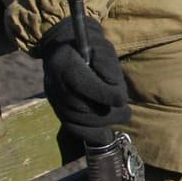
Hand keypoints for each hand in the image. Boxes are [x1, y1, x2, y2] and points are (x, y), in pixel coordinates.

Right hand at [33, 16, 128, 146]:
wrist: (62, 46)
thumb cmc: (88, 46)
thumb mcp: (101, 48)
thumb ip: (109, 68)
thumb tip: (118, 95)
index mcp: (65, 64)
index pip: (84, 86)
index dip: (106, 95)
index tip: (122, 100)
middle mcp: (55, 84)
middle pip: (82, 107)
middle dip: (108, 112)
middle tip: (126, 112)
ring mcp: (54, 98)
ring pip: (79, 119)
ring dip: (102, 122)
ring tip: (120, 117)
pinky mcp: (57, 108)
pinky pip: (71, 127)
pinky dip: (90, 134)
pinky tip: (105, 135)